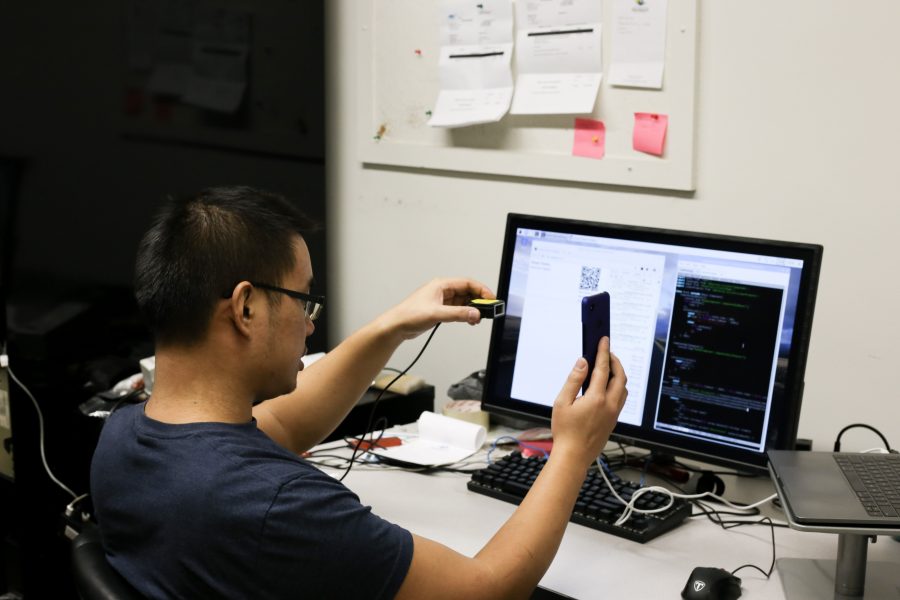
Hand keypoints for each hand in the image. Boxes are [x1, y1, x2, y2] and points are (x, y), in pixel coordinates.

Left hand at [377, 278, 494, 340]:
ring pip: (463, 301)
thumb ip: (458, 314)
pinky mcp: (440, 310)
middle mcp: (442, 290)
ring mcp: (441, 300)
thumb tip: (475, 314)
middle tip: (487, 311)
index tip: (490, 299)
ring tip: (478, 318)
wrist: (396, 326)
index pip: (467, 283)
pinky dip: (465, 314)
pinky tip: (469, 320)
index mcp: (441, 285)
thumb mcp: (437, 314)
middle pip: (467, 291)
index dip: (481, 290)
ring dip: (472, 309)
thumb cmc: (409, 315)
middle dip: (478, 300)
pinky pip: (458, 309)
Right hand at [550, 337, 627, 468]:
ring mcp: (614, 414)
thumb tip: (582, 363)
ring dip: (619, 374)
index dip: (603, 352)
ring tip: (608, 367)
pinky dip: (618, 386)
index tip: (604, 340)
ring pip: (623, 388)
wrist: (574, 456)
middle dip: (615, 361)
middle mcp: (609, 405)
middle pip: (620, 376)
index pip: (603, 368)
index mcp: (596, 398)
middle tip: (607, 352)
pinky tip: (608, 386)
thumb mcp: (561, 402)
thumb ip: (573, 380)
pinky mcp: (614, 421)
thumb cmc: (565, 431)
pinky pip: (621, 399)